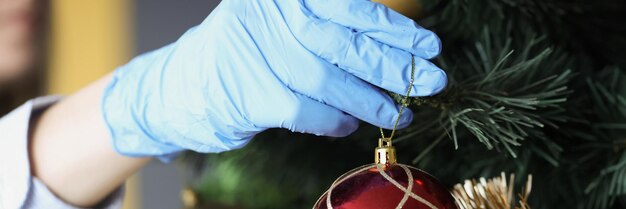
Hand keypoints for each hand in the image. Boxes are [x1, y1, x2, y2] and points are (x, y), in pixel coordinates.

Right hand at [101, 0, 445, 158]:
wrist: (186, 84)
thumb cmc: (248, 53)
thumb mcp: (282, 23)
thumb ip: (328, 28)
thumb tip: (395, 49)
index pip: (350, 6)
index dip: (393, 28)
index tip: (429, 45)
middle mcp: (269, 15)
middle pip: (345, 43)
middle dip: (395, 66)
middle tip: (432, 81)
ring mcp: (256, 53)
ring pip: (329, 80)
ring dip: (372, 100)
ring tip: (400, 113)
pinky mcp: (248, 93)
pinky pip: (307, 112)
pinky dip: (334, 121)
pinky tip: (350, 124)